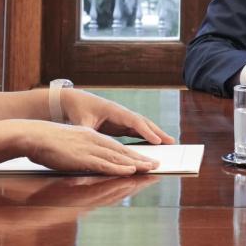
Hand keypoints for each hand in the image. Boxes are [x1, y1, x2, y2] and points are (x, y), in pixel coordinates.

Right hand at [22, 121, 159, 175]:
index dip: (131, 154)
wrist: (32, 135)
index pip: (115, 147)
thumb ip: (79, 153)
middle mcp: (93, 140)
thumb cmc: (45, 142)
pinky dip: (119, 168)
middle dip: (140, 159)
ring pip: (117, 157)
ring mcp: (89, 148)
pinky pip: (105, 164)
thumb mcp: (67, 145)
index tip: (144, 160)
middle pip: (121, 151)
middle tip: (157, 164)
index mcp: (90, 136)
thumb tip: (83, 162)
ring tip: (151, 167)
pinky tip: (131, 171)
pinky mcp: (82, 157)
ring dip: (136, 163)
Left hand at [60, 89, 175, 143]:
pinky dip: (147, 136)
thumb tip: (95, 143)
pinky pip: (136, 131)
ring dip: (156, 134)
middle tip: (172, 142)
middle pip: (143, 122)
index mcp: (114, 110)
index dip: (146, 131)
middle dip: (158, 132)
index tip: (157, 141)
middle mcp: (121, 113)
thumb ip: (89, 132)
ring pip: (142, 126)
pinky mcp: (120, 124)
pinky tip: (155, 144)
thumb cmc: (77, 110)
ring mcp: (122, 118)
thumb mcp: (81, 122)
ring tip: (169, 143)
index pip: (133, 120)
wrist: (73, 101)